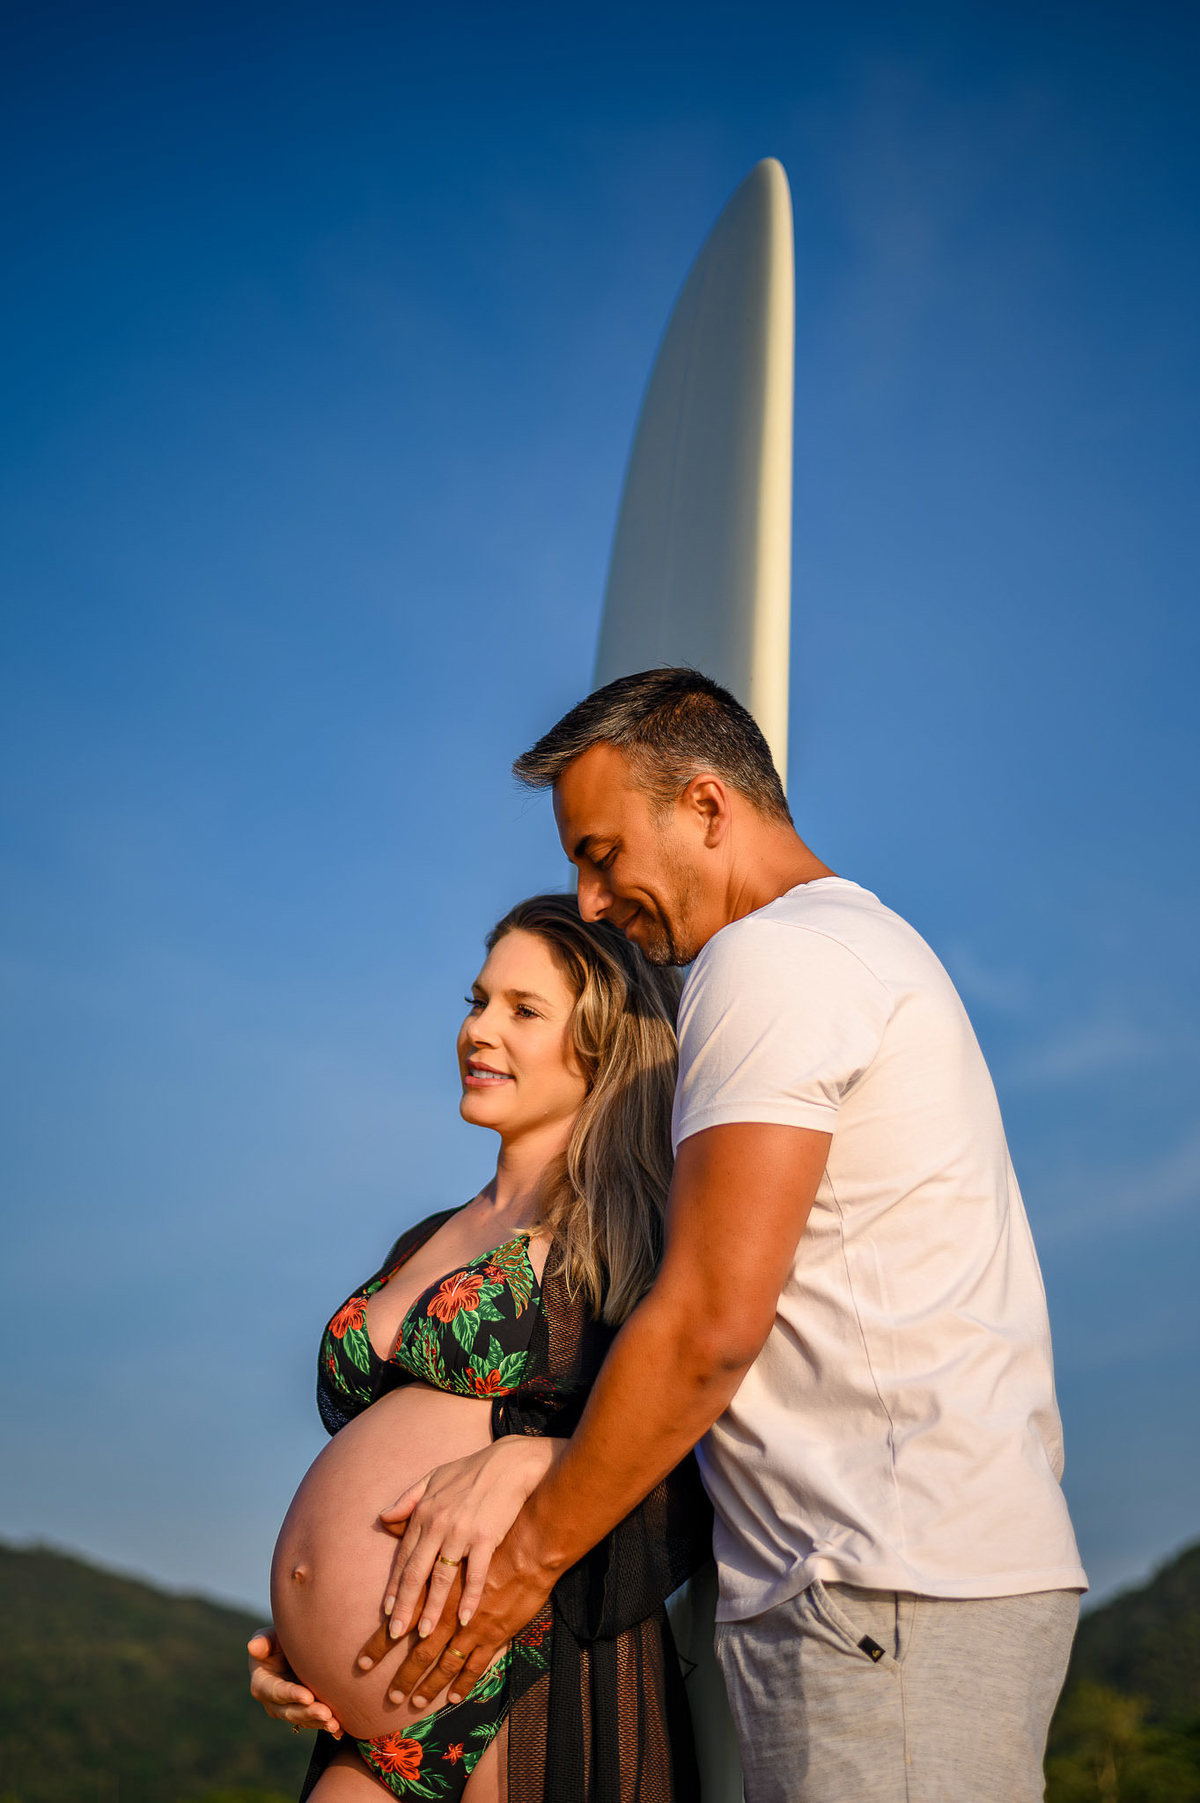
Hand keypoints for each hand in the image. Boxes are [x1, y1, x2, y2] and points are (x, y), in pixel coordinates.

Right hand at [247, 1630, 342, 1738]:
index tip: (307, 1696)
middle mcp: (273, 1702)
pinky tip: (339, 1730)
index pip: (276, 1691)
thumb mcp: (270, 1637)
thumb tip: (253, 1646)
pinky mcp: (304, 1712)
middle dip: (308, 1713)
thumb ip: (263, 1641)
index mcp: (262, 1684)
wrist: (294, 1649)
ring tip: (335, 1723)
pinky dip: (326, 1726)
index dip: (290, 1695)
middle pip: (290, 1711)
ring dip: (319, 1723)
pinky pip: (314, 1722)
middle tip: (326, 1713)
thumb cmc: (279, 1640)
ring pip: (303, 1720)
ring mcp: (289, 1709)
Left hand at [355, 1438, 560, 1677]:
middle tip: (395, 1635)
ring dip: (432, 1610)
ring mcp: (462, 1532)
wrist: (512, 1462)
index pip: (404, 1556)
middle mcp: (438, 1524)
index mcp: (424, 1512)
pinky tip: (464, 1619)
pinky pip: (475, 1574)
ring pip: (442, 1579)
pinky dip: (469, 1598)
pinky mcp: (486, 1537)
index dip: (394, 1585)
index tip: (387, 1610)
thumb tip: (383, 1517)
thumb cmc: (472, 1470)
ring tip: (424, 1634)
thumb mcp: (434, 1477)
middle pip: (416, 1573)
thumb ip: (407, 1499)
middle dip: (405, 1606)